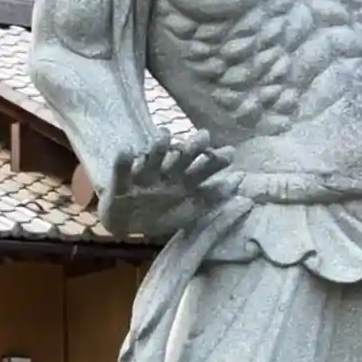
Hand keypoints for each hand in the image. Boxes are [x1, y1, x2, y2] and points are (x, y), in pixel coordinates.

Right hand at [100, 129, 238, 236]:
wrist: (126, 226)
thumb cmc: (158, 216)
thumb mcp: (188, 213)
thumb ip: (212, 198)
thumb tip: (240, 179)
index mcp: (184, 181)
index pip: (203, 168)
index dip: (216, 160)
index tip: (229, 153)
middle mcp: (166, 174)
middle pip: (182, 158)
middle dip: (192, 148)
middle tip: (204, 136)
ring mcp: (144, 176)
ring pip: (153, 158)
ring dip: (159, 147)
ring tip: (164, 135)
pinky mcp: (122, 182)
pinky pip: (121, 170)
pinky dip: (123, 161)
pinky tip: (127, 151)